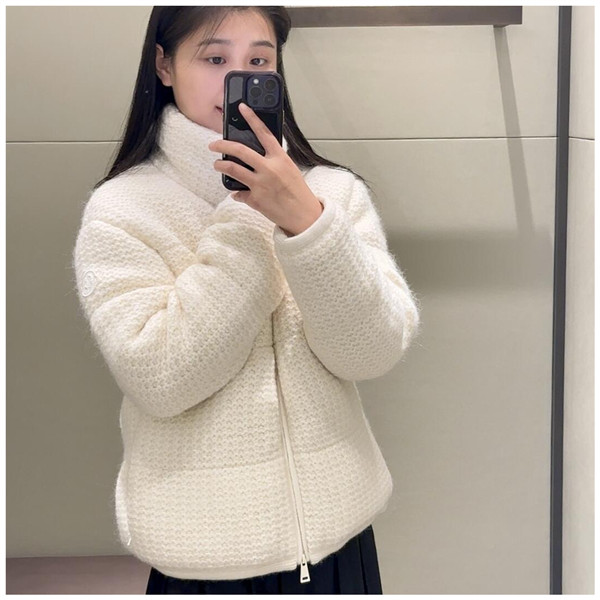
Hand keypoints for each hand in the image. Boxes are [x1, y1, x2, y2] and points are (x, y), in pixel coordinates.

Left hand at [208, 103, 322, 236]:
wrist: (303, 215)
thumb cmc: (298, 193)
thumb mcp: (290, 170)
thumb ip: (274, 161)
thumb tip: (257, 159)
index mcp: (280, 158)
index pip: (264, 133)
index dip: (252, 118)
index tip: (242, 108)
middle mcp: (269, 168)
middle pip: (240, 150)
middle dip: (222, 144)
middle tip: (214, 144)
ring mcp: (260, 184)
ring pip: (233, 169)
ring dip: (221, 165)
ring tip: (217, 164)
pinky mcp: (255, 199)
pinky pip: (239, 193)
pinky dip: (237, 193)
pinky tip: (236, 193)